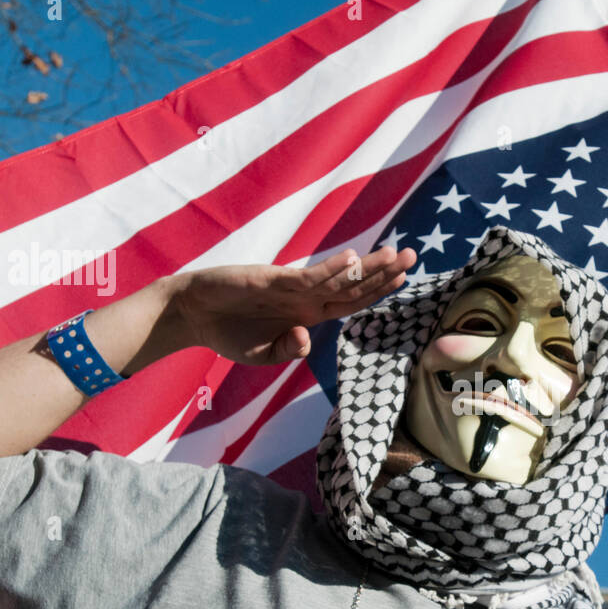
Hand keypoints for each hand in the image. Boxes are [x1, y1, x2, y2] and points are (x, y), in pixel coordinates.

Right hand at [169, 245, 417, 364]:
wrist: (194, 314)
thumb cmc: (229, 334)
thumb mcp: (261, 355)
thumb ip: (286, 350)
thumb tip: (305, 337)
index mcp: (308, 315)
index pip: (352, 302)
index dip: (378, 291)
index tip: (404, 279)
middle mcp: (307, 298)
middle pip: (354, 286)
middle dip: (385, 272)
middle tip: (413, 256)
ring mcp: (292, 287)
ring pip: (338, 278)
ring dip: (368, 266)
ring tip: (396, 253)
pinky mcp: (274, 280)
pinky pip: (308, 277)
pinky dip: (331, 269)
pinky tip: (353, 260)